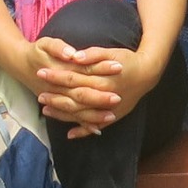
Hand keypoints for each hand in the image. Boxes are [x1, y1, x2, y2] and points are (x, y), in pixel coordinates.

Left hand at [31, 40, 157, 137]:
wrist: (148, 74)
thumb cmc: (128, 61)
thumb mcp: (112, 53)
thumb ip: (92, 55)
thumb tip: (74, 57)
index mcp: (101, 80)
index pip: (73, 79)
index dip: (57, 77)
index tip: (41, 73)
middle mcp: (103, 97)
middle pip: (74, 98)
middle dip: (55, 97)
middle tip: (39, 95)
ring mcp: (107, 109)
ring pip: (81, 114)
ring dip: (63, 113)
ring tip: (46, 110)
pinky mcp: (112, 116)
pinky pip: (95, 126)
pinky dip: (83, 131)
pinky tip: (70, 135)